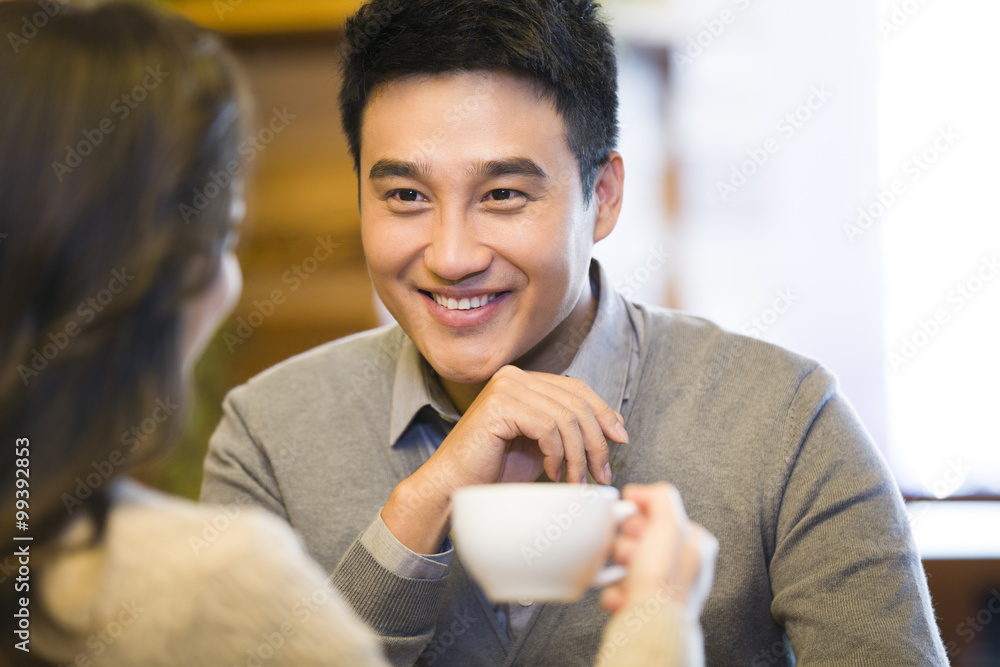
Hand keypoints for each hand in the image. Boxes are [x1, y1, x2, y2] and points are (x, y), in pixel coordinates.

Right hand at [382, 366, 627, 552]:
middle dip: (596, 441)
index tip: (621, 438)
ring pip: (566, 417)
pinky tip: (552, 473)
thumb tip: (614, 428)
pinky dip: (557, 455)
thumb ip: (568, 431)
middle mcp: (515, 377)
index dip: (604, 412)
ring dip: (578, 455)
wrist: (454, 487)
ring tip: (574, 481)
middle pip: (576, 402)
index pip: (577, 388)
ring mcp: (506, 388)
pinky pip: (548, 428)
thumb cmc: (494, 471)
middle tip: (602, 473)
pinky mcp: (500, 405)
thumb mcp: (542, 446)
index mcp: (524, 381)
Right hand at [600, 483, 717, 618]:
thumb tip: (641, 492)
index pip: (661, 514)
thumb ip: (659, 496)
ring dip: (618, 567)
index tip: (635, 523)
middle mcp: (683, 566)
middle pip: (641, 537)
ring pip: (627, 562)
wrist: (648, 625)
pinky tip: (622, 593)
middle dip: (628, 543)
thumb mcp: (668, 524)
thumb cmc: (664, 582)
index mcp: (696, 544)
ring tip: (626, 575)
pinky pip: (618, 586)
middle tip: (631, 553)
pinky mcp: (644, 604)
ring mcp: (663, 586)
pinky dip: (614, 589)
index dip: (641, 516)